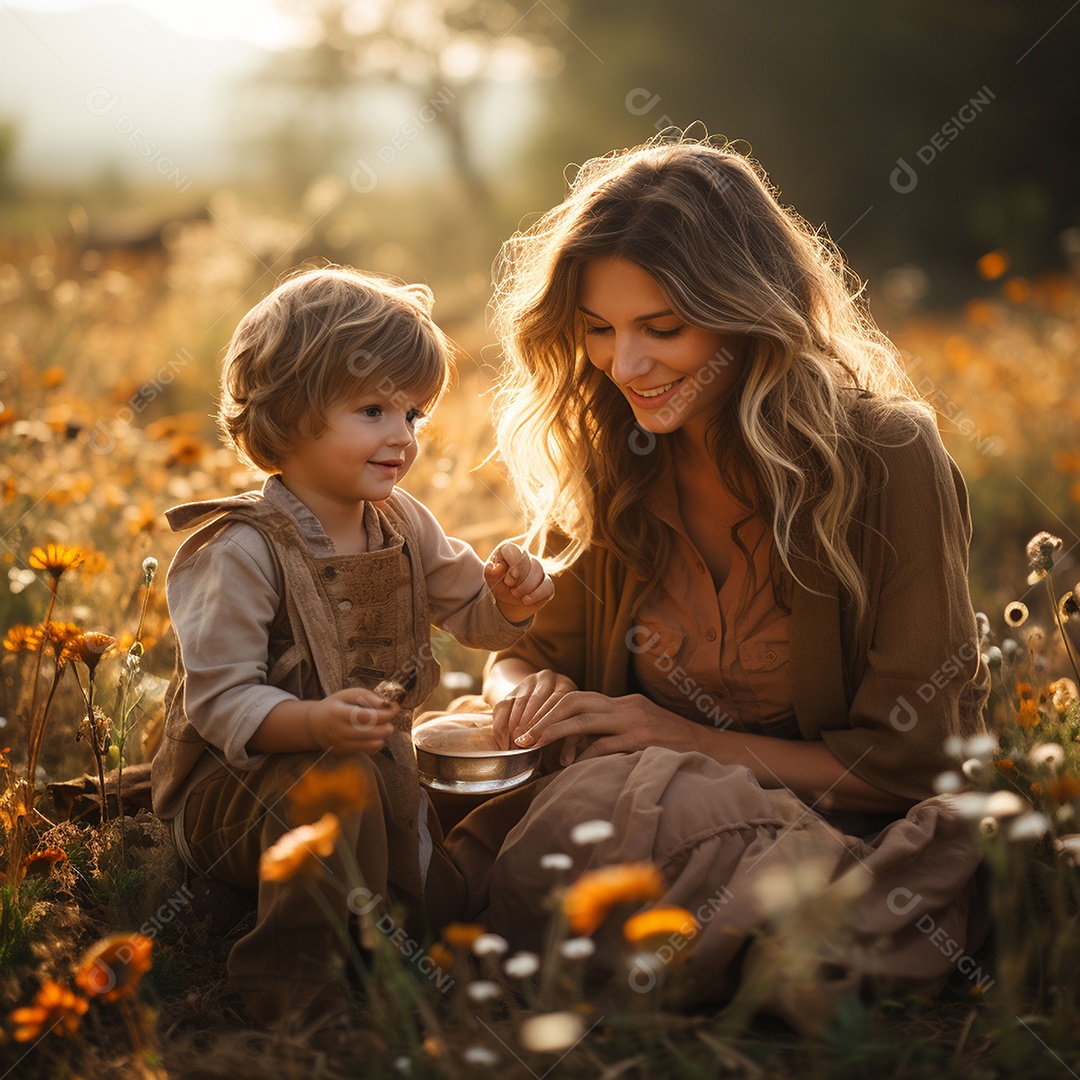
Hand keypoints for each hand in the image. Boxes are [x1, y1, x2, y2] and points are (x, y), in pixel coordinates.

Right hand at [306, 687, 396, 754]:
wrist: (313, 725)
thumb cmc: (335, 706)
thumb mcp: (347, 694)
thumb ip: (366, 696)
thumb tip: (385, 703)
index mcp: (336, 712)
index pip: (364, 716)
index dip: (382, 715)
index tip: (393, 711)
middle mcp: (336, 730)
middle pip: (367, 733)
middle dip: (384, 729)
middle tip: (391, 725)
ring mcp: (337, 744)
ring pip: (367, 745)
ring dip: (381, 738)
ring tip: (385, 730)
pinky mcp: (341, 753)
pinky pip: (363, 752)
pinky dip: (374, 746)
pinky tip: (376, 738)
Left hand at [484, 542, 553, 622]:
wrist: (509, 601)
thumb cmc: (500, 585)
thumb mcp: (491, 580)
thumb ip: (491, 572)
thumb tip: (500, 567)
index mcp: (509, 551)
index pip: (513, 550)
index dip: (512, 565)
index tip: (508, 579)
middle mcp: (526, 556)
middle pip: (528, 562)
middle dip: (519, 580)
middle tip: (510, 587)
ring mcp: (539, 569)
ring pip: (538, 573)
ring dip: (525, 588)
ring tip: (515, 594)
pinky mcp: (547, 583)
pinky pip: (547, 587)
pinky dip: (535, 596)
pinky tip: (526, 601)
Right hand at [491, 668, 578, 749]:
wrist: (548, 697)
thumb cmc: (567, 716)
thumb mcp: (574, 724)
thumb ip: (573, 739)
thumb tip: (567, 761)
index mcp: (566, 685)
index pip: (556, 702)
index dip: (545, 724)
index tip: (536, 742)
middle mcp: (547, 678)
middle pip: (535, 701)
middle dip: (527, 725)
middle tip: (521, 745)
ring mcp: (529, 681)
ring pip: (518, 703)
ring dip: (513, 726)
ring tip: (512, 745)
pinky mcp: (514, 689)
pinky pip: (503, 706)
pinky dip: (501, 724)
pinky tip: (503, 740)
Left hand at [511, 691, 705, 766]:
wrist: (707, 747)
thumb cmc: (669, 743)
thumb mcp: (637, 729)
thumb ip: (609, 732)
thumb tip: (574, 747)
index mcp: (622, 702)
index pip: (577, 697)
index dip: (550, 710)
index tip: (529, 726)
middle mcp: (625, 706)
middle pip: (574, 701)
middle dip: (545, 718)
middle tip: (523, 735)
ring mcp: (634, 722)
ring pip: (584, 721)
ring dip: (555, 733)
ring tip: (535, 745)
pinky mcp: (642, 740)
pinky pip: (605, 746)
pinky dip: (585, 755)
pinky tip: (572, 765)